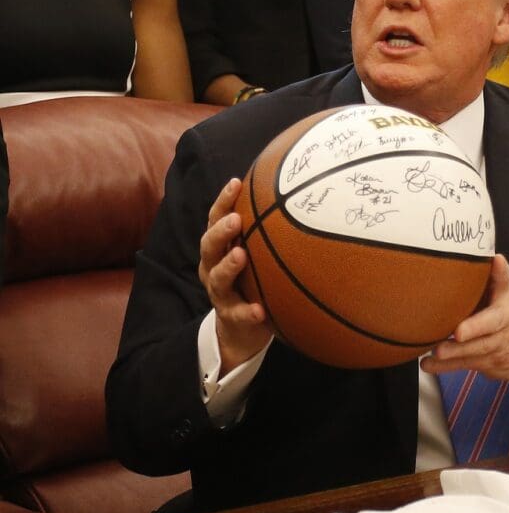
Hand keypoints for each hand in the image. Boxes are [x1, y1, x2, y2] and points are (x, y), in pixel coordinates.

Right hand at [198, 178, 272, 375]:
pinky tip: (260, 309)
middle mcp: (213, 268)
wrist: (240, 330)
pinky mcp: (232, 317)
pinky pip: (238, 314)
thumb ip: (265, 233)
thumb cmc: (251, 281)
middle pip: (209, 246)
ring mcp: (221, 294)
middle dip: (221, 231)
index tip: (236, 183)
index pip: (216, 220)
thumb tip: (296, 196)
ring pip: (218, 279)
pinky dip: (248, 312)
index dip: (223, 202)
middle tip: (236, 220)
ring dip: (228, 266)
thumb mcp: (255, 255)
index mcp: (220, 250)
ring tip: (241, 255)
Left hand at [420, 255, 508, 385]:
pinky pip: (463, 364)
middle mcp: (503, 325)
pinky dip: (444, 367)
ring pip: (475, 350)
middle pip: (490, 327)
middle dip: (474, 329)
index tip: (496, 262)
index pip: (506, 285)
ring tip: (437, 351)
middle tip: (458, 332)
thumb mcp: (505, 292)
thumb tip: (490, 254)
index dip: (501, 275)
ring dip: (455, 352)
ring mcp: (493, 347)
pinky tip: (428, 364)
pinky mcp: (481, 363)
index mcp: (507, 302)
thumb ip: (496, 275)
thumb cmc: (506, 313)